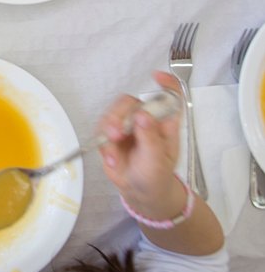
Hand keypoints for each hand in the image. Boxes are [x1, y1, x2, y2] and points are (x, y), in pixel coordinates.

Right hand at [98, 71, 184, 218]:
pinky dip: (103, 143)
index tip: (156, 78)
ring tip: (111, 149)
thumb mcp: (157, 161)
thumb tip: (142, 115)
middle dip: (120, 114)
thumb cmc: (156, 176)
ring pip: (113, 112)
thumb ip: (150, 138)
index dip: (166, 83)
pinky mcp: (111, 134)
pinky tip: (111, 159)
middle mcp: (146, 120)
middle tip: (116, 132)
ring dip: (109, 127)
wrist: (139, 193)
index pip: (169, 96)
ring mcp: (128, 126)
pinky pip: (101, 128)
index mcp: (164, 123)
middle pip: (131, 102)